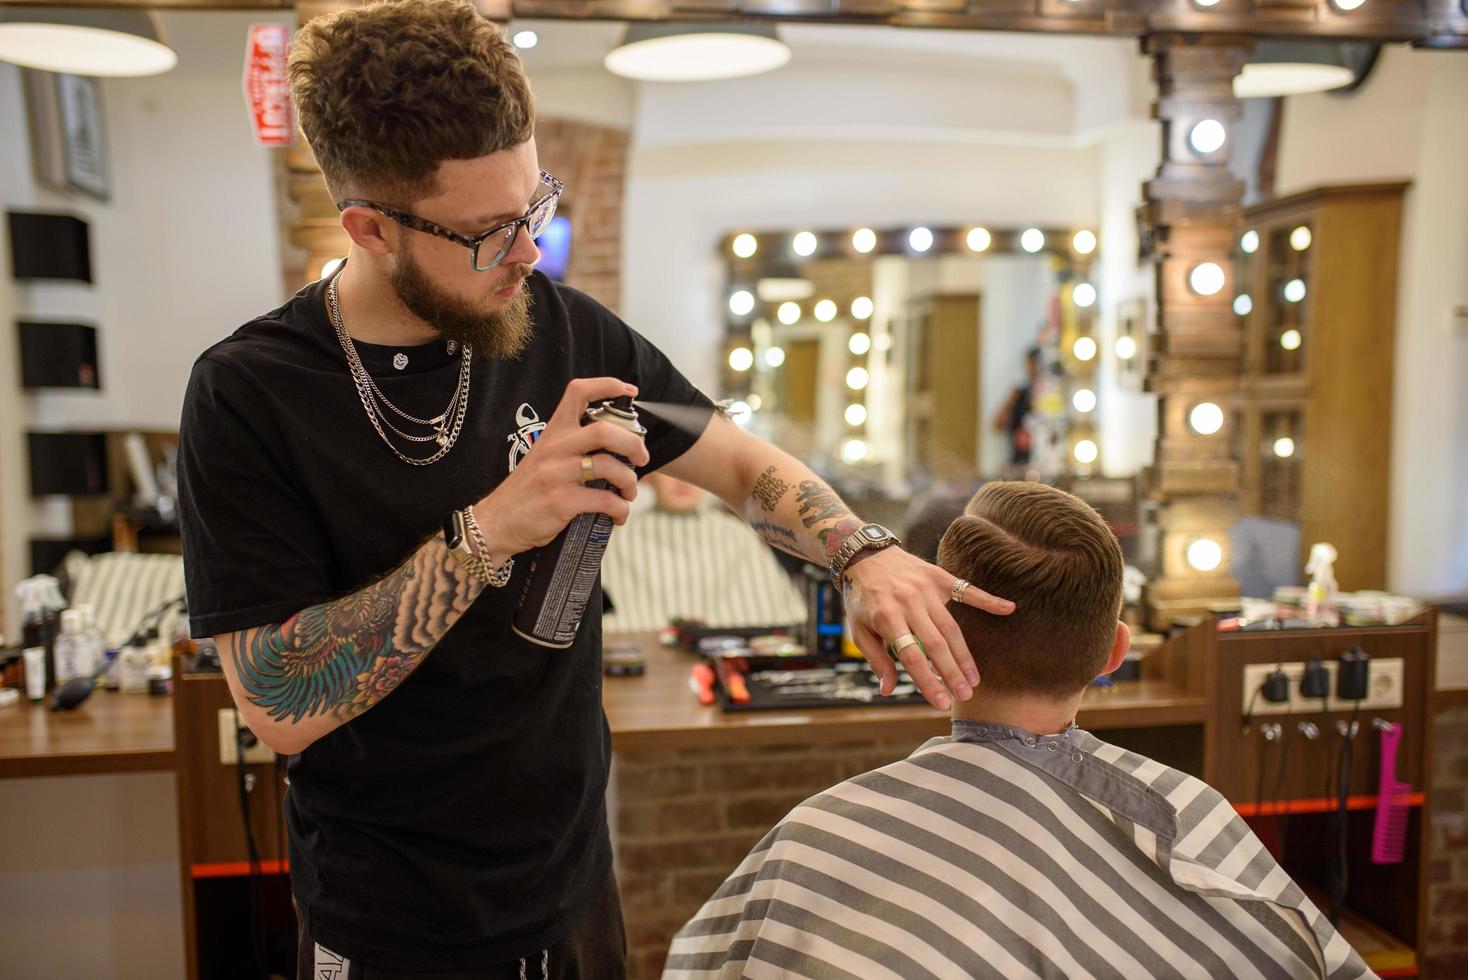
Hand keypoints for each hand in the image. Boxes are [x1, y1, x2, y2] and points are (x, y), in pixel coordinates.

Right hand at [474, 377, 650, 559]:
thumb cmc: (527, 491)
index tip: (630, 391)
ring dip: (630, 481)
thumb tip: (614, 447)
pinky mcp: (561, 501)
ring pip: (609, 466)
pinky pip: (605, 500)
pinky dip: (620, 509)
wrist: (496, 522)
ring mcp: (557, 474)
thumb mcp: (543, 458)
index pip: (578, 392)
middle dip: (633, 444)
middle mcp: (555, 448)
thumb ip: (571, 447)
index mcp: (553, 433)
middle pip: (605, 430)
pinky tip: (619, 515)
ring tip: (629, 493)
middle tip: (642, 458)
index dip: (608, 385)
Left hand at [842, 548, 1014, 709]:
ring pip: (951, 627)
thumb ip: (876, 659)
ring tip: (974, 678)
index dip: (927, 681)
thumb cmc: (861, 597)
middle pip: (935, 644)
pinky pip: (966, 589)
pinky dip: (988, 599)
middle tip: (965, 695)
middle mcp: (908, 603)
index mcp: (886, 617)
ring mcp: (925, 589)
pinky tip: (1008, 608)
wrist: (864, 554)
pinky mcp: (938, 576)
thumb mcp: (858, 629)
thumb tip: (887, 691)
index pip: (911, 656)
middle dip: (952, 673)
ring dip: (964, 654)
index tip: (940, 702)